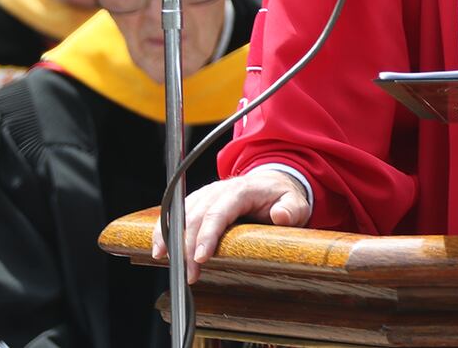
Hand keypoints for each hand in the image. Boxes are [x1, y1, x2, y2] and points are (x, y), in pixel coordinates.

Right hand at [151, 171, 309, 283]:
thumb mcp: (296, 202)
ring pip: (181, 213)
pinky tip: (161, 249)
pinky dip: (166, 230)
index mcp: (242, 190)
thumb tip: (280, 215)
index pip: (220, 211)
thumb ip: (291, 209)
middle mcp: (219, 189)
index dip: (207, 234)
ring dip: (171, 238)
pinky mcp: (198, 201)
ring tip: (167, 263)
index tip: (199, 257)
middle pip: (196, 216)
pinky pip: (177, 213)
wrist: (272, 183)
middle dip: (187, 246)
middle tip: (189, 274)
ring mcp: (206, 194)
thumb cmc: (282, 197)